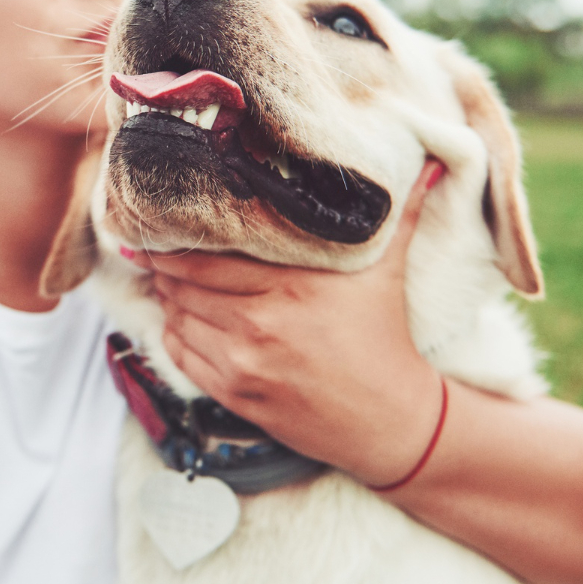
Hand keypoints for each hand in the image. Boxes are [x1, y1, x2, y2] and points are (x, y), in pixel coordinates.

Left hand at [127, 159, 446, 485]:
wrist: (390, 422)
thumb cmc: (385, 340)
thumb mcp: (388, 272)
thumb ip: (401, 215)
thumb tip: (431, 162)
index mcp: (292, 287)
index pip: (209, 259)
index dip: (175, 244)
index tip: (159, 228)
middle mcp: (261, 324)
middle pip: (186, 287)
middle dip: (164, 269)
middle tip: (152, 251)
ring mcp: (245, 365)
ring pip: (179, 320)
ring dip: (168, 301)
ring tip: (164, 282)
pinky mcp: (236, 396)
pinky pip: (183, 358)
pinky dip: (174, 336)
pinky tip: (179, 320)